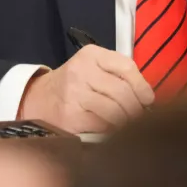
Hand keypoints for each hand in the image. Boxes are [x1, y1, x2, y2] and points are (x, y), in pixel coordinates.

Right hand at [18, 45, 154, 132]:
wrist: (39, 99)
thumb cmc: (75, 84)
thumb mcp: (94, 68)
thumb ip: (119, 74)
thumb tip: (148, 98)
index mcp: (91, 55)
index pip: (126, 66)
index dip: (142, 86)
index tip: (148, 100)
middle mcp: (81, 71)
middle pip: (123, 92)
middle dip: (137, 109)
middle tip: (140, 118)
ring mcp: (74, 94)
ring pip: (115, 111)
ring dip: (127, 122)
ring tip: (128, 125)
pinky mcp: (70, 117)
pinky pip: (102, 126)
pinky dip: (112, 131)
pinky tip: (112, 132)